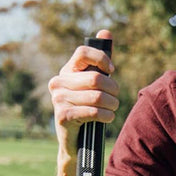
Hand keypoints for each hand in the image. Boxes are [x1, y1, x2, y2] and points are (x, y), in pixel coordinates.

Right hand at [47, 29, 118, 153]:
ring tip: (113, 108)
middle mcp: (58, 82)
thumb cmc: (88, 111)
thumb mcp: (94, 86)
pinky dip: (106, 116)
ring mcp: (58, 99)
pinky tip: (108, 118)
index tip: (111, 70)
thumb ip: (100, 62)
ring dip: (112, 104)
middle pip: (95, 78)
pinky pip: (93, 112)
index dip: (102, 59)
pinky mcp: (62, 116)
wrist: (76, 143)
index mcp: (66, 71)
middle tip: (116, 97)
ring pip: (96, 96)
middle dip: (112, 88)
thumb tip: (106, 32)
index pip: (83, 52)